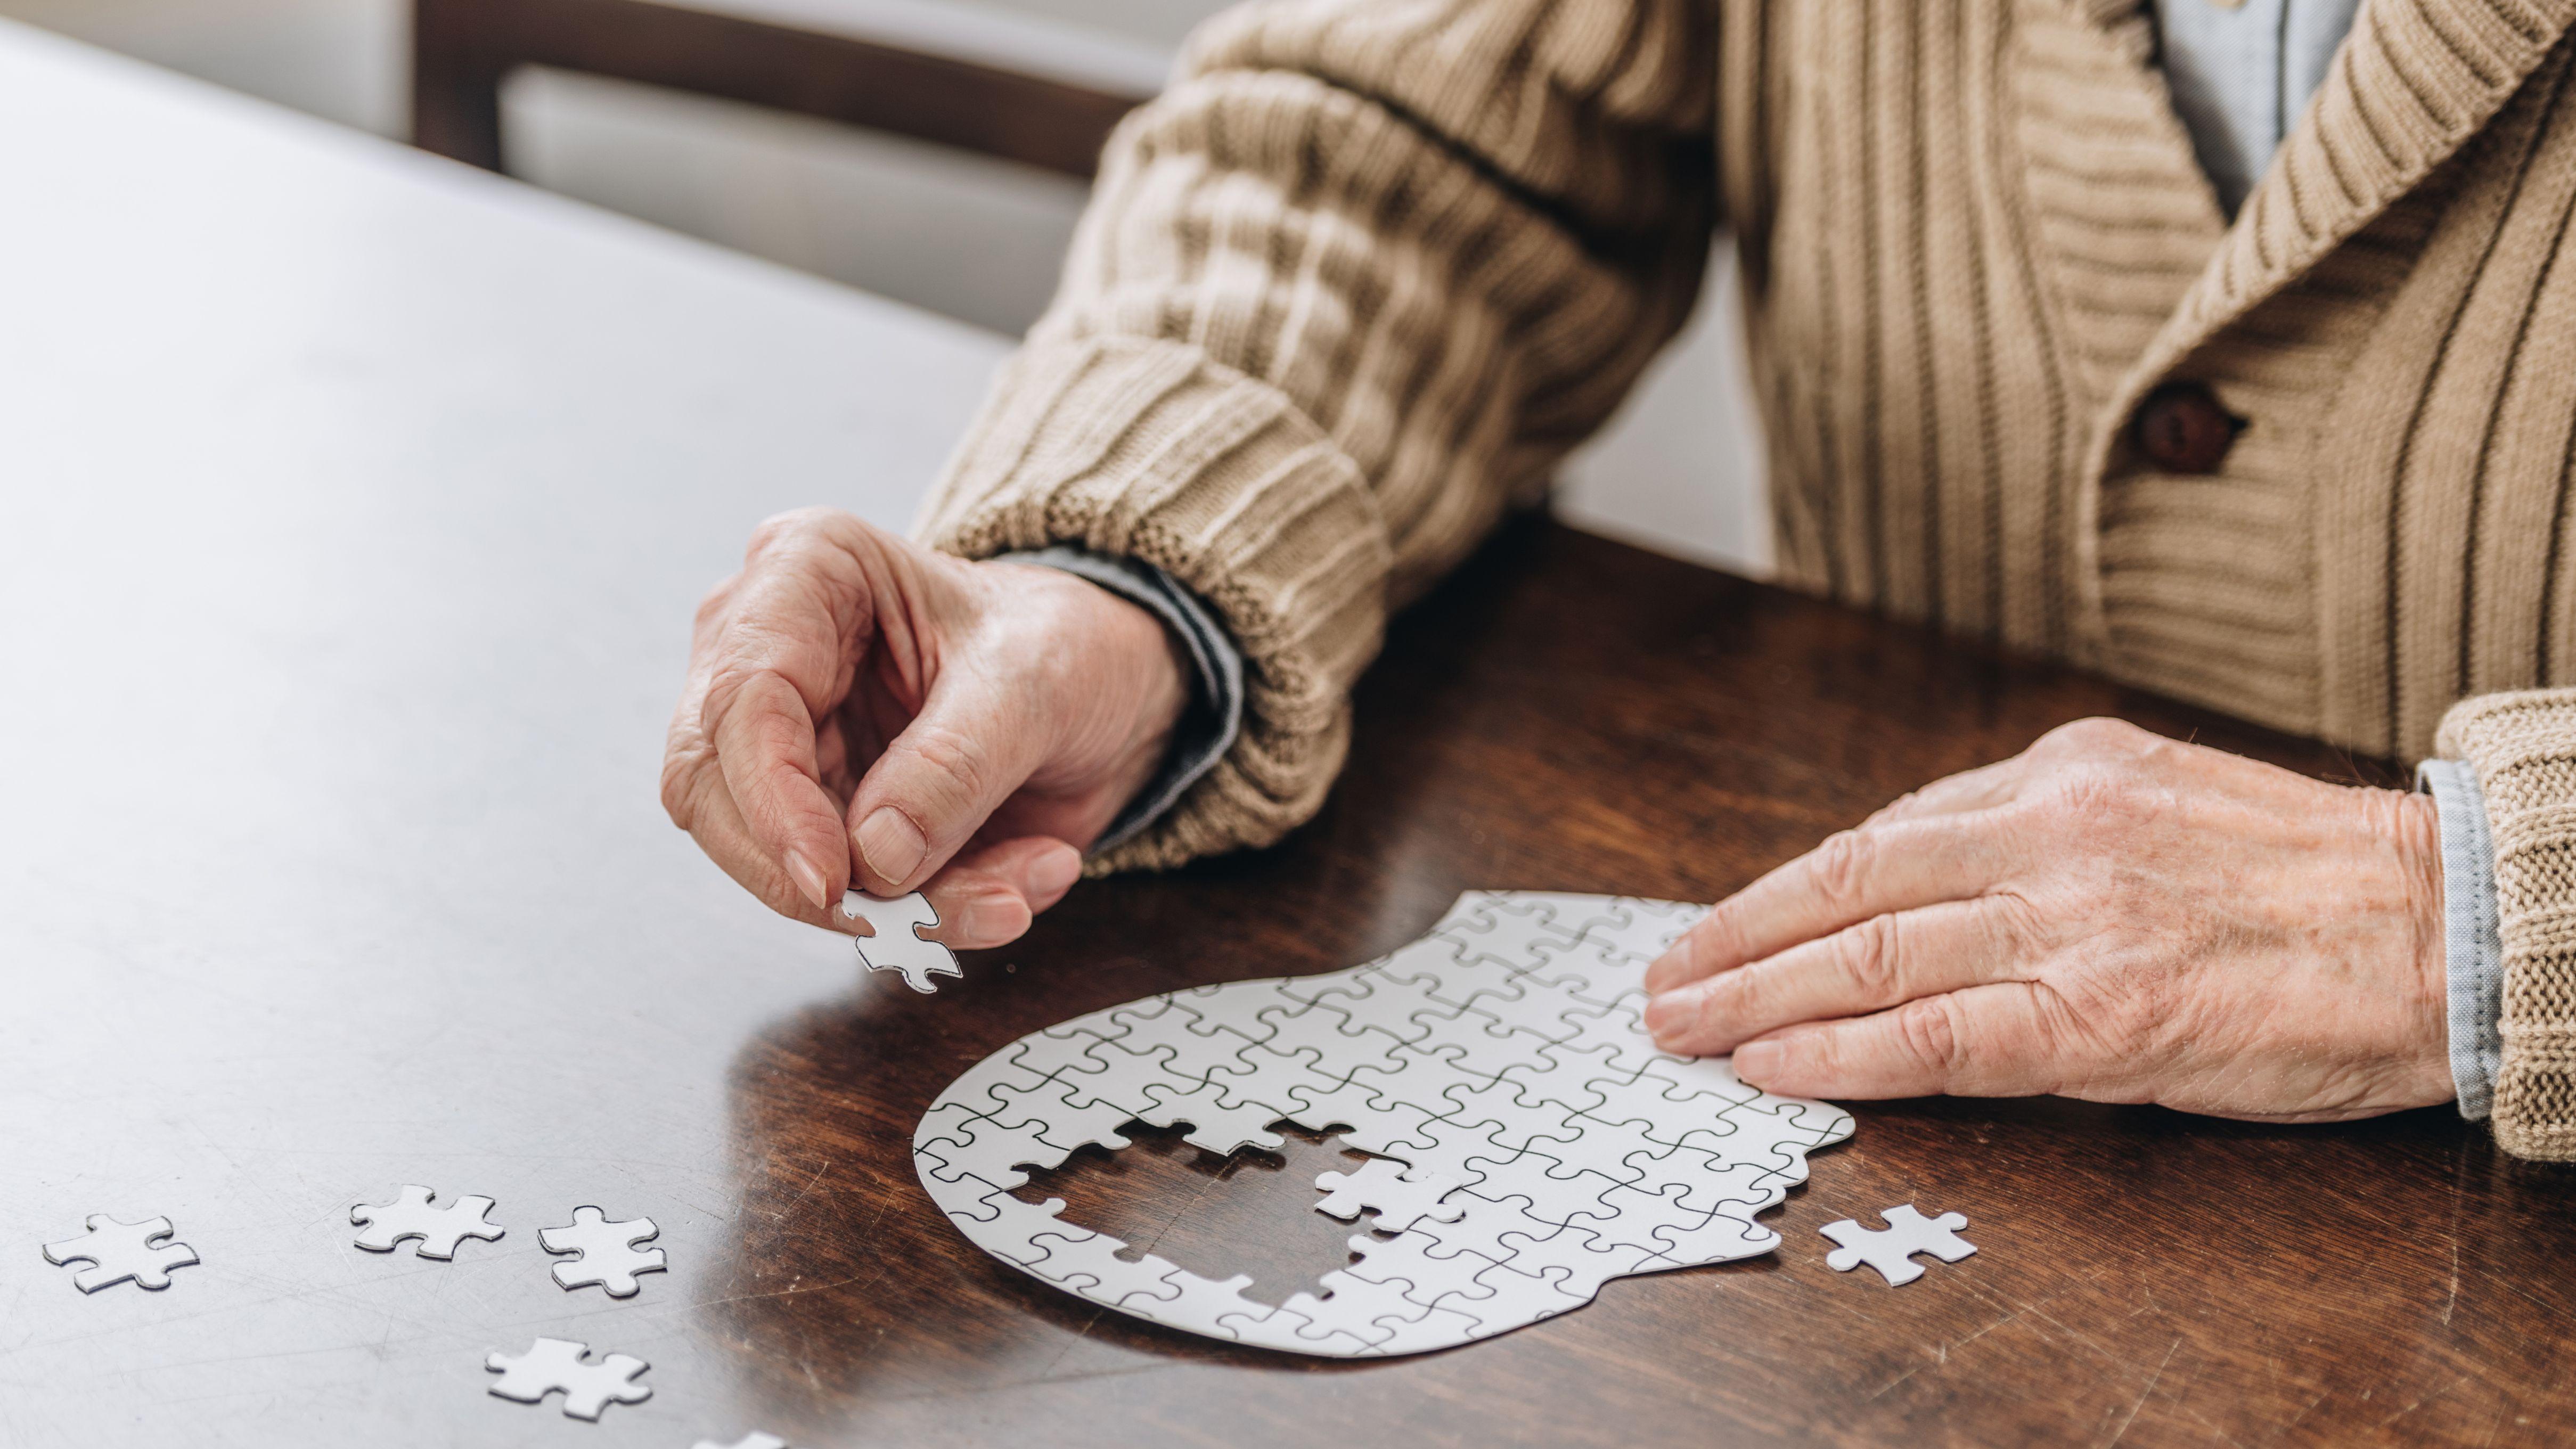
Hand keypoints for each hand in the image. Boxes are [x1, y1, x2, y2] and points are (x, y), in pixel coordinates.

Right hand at [662, 508, 1189, 947]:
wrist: (1105, 684)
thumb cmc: (1063, 642)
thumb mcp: (1035, 682)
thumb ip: (956, 764)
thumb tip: (874, 855)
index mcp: (804, 569)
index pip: (742, 699)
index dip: (773, 803)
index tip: (833, 880)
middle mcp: (766, 650)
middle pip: (717, 791)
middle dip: (819, 876)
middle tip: (919, 919)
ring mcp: (782, 739)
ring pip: (775, 860)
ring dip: (896, 907)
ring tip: (1011, 896)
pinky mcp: (816, 812)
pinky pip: (841, 893)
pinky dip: (928, 912)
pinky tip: (1015, 885)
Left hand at [1642, 718, 2451, 1122]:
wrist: (2440, 925)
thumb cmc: (2301, 878)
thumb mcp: (2152, 801)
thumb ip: (2032, 830)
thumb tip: (1910, 879)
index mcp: (2059, 772)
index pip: (1878, 835)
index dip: (1779, 889)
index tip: (1715, 923)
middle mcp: (2049, 833)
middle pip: (1845, 887)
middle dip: (1734, 938)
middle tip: (1661, 981)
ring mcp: (2071, 924)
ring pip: (1869, 957)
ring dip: (1756, 996)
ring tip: (1684, 1027)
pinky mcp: (2102, 1016)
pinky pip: (1938, 1037)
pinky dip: (1839, 1052)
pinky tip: (1773, 1065)